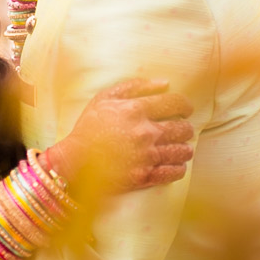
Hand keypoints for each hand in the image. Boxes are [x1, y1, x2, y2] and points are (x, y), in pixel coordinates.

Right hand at [51, 78, 194, 197]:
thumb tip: (165, 83)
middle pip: (183, 128)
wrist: (74, 161)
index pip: (176, 103)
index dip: (185, 105)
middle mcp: (144, 132)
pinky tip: (174, 164)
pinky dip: (179, 168)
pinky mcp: (144, 176)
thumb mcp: (105, 98)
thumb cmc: (89, 126)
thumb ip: (135, 86)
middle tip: (181, 130)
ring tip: (179, 148)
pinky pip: (174, 172)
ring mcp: (145, 156)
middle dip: (185, 128)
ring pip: (183, 151)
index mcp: (135, 110)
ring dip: (184, 149)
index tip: (185, 110)